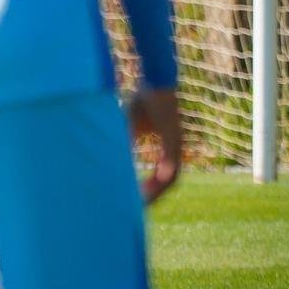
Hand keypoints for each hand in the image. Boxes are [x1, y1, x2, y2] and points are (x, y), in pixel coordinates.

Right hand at [129, 87, 181, 203]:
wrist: (157, 80)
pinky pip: (170, 158)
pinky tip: (157, 180)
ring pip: (171, 175)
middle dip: (153, 196)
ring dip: (158, 189)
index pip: (161, 175)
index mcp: (166, 147)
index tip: (138, 198)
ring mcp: (176, 143)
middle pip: (168, 181)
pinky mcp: (172, 134)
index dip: (151, 188)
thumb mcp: (130, 125)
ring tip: (144, 201)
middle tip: (139, 208)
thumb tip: (112, 153)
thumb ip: (126, 140)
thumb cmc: (145, 100)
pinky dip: (164, 171)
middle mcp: (174, 149)